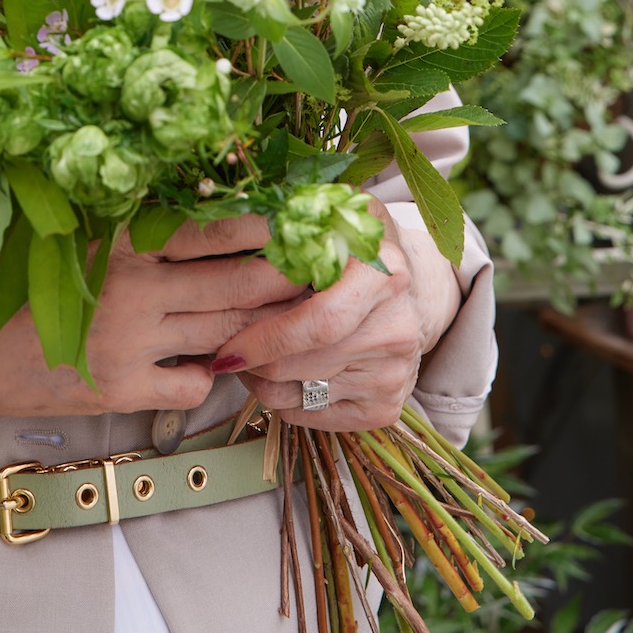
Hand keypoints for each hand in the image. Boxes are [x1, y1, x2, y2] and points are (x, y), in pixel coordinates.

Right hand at [0, 220, 306, 421]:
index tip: (300, 220)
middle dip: (286, 277)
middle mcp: (132, 286)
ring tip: (292, 312)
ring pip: (226, 332)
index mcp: (121, 237)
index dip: (264, 227)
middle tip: (322, 269)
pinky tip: (211, 360)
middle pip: (237, 282)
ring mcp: (130, 341)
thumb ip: (136, 226)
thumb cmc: (24, 279)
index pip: (213, 228)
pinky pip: (196, 383)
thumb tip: (205, 209)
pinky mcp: (123, 388)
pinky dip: (213, 373)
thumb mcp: (79, 235)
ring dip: (262, 325)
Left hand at [202, 201, 461, 430]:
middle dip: (251, 362)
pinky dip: (284, 401)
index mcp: (382, 274)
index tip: (224, 346)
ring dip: (260, 382)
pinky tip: (278, 373)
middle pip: (300, 365)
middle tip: (224, 348)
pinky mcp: (387, 406)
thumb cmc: (350, 245)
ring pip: (299, 395)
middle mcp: (397, 328)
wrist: (407, 284)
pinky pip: (313, 418)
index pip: (318, 324)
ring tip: (248, 356)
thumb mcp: (327, 213)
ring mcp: (395, 372)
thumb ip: (288, 220)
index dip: (265, 338)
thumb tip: (229, 229)